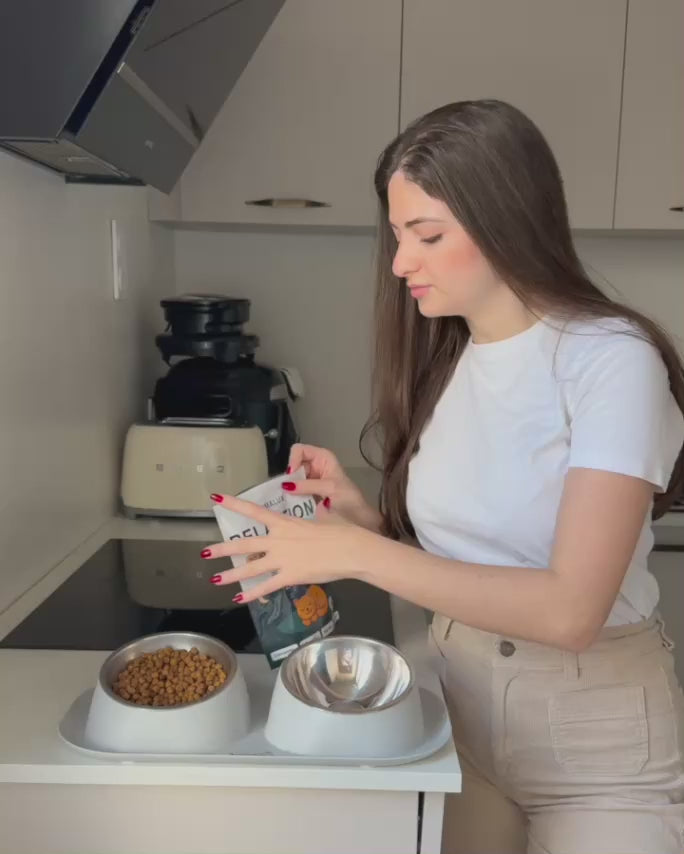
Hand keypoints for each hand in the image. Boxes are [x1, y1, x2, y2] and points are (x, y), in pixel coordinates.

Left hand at [204, 493, 379, 601]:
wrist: (350, 550)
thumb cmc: (341, 530)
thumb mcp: (326, 516)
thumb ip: (317, 514)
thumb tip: (323, 505)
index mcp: (285, 523)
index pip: (255, 511)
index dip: (234, 504)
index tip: (216, 498)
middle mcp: (278, 540)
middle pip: (245, 544)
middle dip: (222, 549)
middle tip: (204, 552)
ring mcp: (282, 559)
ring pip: (250, 568)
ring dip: (231, 575)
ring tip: (214, 580)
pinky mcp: (290, 576)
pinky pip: (266, 586)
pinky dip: (252, 594)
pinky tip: (240, 599)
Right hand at [286, 443, 382, 531]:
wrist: (358, 517)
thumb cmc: (349, 498)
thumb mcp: (330, 488)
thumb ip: (308, 485)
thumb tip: (285, 486)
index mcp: (322, 457)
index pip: (300, 450)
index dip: (293, 460)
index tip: (291, 476)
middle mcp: (315, 466)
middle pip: (294, 465)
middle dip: (289, 477)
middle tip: (286, 491)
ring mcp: (311, 480)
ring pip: (292, 479)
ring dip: (288, 488)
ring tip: (285, 499)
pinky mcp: (308, 494)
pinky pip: (294, 491)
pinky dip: (291, 497)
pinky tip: (289, 504)